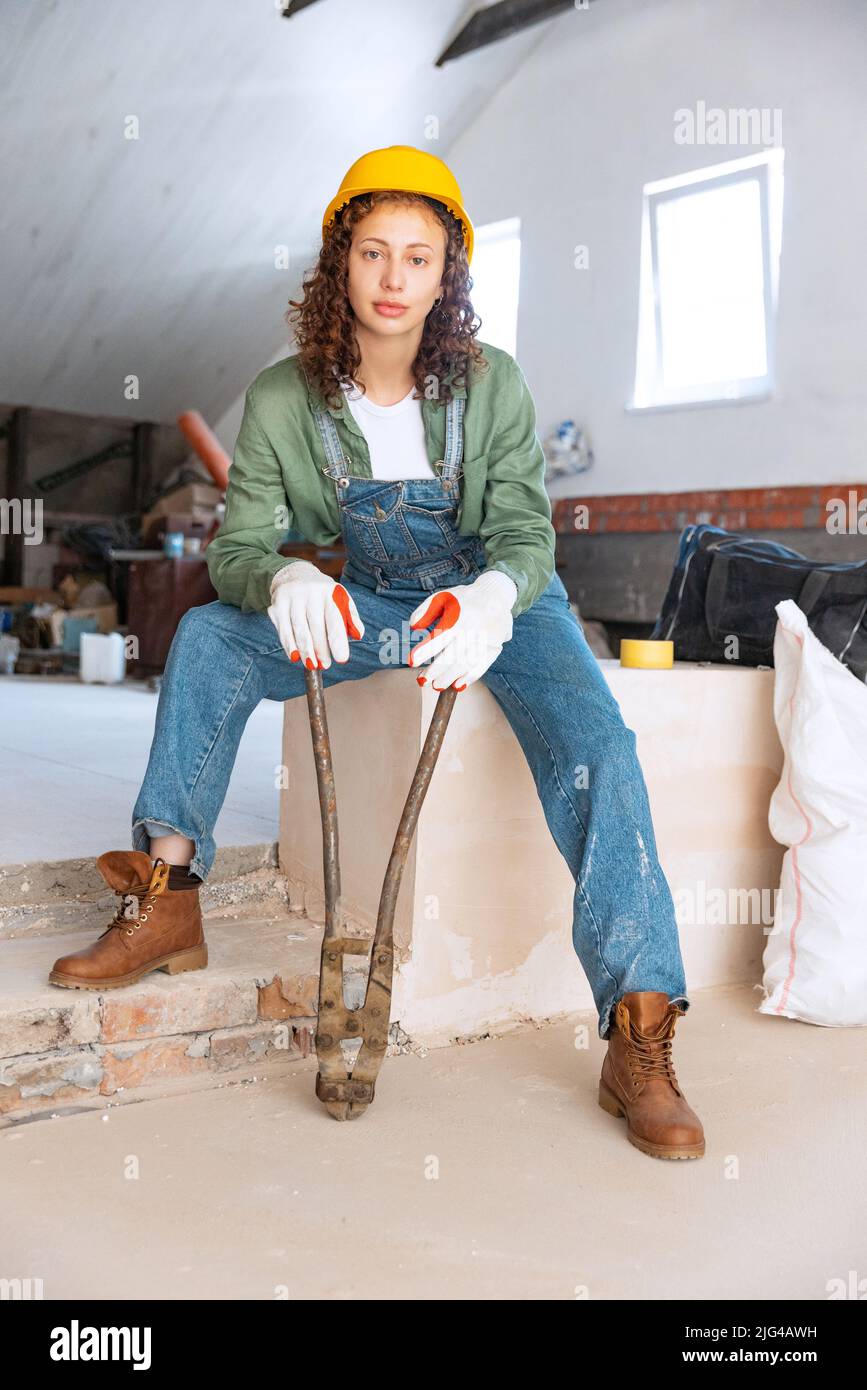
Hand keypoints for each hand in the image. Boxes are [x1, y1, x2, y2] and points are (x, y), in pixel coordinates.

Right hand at [267, 560, 363, 668]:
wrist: (294, 575)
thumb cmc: (322, 594)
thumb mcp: (340, 599)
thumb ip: (351, 617)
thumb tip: (358, 635)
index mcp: (329, 592)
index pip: (334, 618)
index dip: (337, 640)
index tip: (341, 659)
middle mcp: (310, 592)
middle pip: (315, 626)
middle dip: (321, 649)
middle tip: (326, 665)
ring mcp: (292, 598)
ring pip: (299, 629)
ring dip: (306, 651)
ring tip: (312, 665)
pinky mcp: (278, 604)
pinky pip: (283, 629)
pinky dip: (289, 645)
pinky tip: (295, 657)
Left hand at [406, 570, 516, 690]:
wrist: (496, 594)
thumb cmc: (464, 598)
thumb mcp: (443, 596)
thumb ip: (425, 610)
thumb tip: (412, 626)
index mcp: (459, 616)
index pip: (440, 635)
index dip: (425, 650)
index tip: (412, 661)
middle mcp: (474, 629)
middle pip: (453, 654)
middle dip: (436, 670)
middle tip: (422, 681)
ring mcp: (486, 640)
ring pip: (467, 663)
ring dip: (450, 677)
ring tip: (436, 686)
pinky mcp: (494, 647)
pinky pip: (482, 665)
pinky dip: (470, 677)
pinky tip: (458, 685)